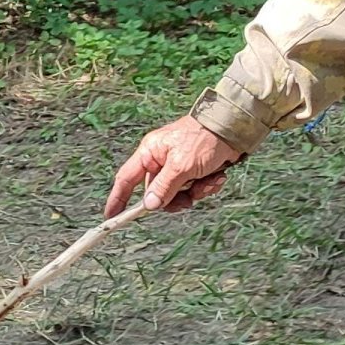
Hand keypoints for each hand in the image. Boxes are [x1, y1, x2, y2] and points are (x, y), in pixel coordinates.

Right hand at [106, 114, 245, 214]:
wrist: (233, 129)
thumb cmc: (204, 139)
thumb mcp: (182, 166)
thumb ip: (164, 187)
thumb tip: (149, 205)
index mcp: (150, 153)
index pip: (127, 179)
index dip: (118, 198)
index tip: (111, 216)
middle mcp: (160, 159)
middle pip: (157, 192)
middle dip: (176, 198)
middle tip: (189, 199)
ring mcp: (177, 165)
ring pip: (178, 193)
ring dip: (195, 193)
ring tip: (209, 182)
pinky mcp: (193, 169)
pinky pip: (193, 188)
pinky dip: (206, 186)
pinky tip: (217, 177)